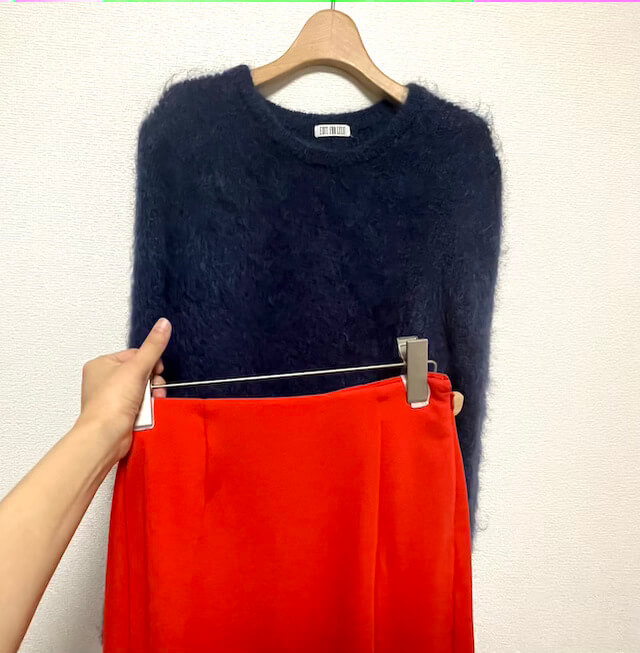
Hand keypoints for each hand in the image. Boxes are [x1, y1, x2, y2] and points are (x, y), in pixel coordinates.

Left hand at [75, 317, 171, 461]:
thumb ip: (153, 346)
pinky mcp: (119, 414)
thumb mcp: (137, 368)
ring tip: (148, 404)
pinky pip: (140, 405)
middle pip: (141, 373)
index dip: (150, 362)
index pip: (135, 355)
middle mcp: (104, 380)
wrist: (105, 436)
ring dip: (151, 397)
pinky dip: (147, 409)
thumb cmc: (110, 403)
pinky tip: (146, 413)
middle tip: (151, 389)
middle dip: (152, 382)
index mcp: (101, 364)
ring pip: (143, 390)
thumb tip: (163, 324)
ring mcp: (112, 398)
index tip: (155, 370)